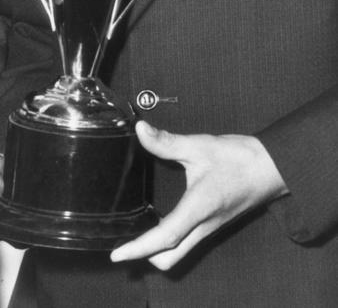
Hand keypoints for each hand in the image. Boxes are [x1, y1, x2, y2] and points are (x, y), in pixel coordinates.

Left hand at [110, 120, 288, 268]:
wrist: (271, 168)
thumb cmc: (239, 159)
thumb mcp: (200, 146)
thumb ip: (167, 141)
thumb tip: (141, 130)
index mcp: (199, 208)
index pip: (165, 237)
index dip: (139, 248)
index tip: (118, 255)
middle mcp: (204, 225)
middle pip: (171, 257)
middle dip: (145, 255)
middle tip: (122, 243)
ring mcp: (210, 228)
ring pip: (180, 252)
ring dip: (158, 250)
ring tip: (136, 234)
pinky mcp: (214, 224)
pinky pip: (188, 242)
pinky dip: (170, 241)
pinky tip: (159, 223)